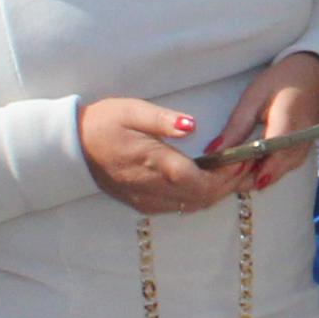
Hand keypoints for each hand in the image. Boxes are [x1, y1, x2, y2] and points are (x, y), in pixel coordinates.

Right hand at [79, 97, 239, 214]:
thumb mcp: (132, 111)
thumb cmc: (102, 123)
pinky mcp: (142, 203)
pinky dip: (198, 197)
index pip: (201, 180)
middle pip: (202, 197)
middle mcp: (152, 187)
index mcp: (154, 163)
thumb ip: (164, 120)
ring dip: (215, 193)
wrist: (71, 147)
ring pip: (192, 205)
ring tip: (234, 173)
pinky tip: (208, 181)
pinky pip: (178, 207)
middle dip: (228, 185)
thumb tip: (193, 125)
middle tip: (247, 166)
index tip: (243, 159)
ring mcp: (147, 199)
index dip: (226, 175)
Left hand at [204, 52, 318, 194]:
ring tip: (232, 176)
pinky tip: (251, 169)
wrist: (312, 75)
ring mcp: (306, 147)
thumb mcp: (253, 98)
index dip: (249, 169)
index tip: (228, 175)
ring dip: (257, 177)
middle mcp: (302, 139)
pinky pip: (285, 168)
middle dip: (248, 179)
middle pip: (275, 169)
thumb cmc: (281, 82)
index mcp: (289, 121)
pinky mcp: (305, 151)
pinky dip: (268, 171)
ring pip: (280, 172)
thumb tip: (214, 151)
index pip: (271, 153)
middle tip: (222, 180)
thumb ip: (236, 127)